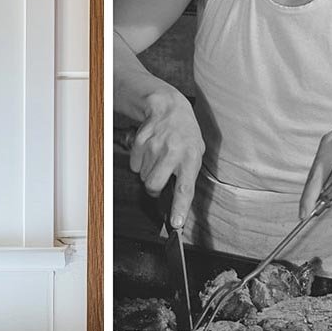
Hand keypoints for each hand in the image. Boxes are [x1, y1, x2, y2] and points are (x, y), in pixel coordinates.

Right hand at [129, 93, 204, 228]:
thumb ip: (188, 174)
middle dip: (154, 188)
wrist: (169, 108)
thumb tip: (180, 201)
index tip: (176, 223)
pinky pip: (135, 165)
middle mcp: (173, 152)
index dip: (180, 208)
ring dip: (149, 172)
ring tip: (159, 157)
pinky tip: (150, 150)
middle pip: (153, 185)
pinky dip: (140, 162)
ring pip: (143, 176)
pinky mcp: (140, 142)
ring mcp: (155, 146)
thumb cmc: (185, 133)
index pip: (185, 188)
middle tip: (160, 178)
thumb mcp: (196, 152)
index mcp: (190, 158)